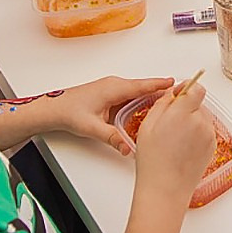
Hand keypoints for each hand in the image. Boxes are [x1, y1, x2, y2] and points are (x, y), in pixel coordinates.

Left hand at [48, 76, 173, 154]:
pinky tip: (147, 110)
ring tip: (168, 105)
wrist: (53, 108)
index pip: (143, 85)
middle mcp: (115, 85)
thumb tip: (128, 147)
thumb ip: (112, 138)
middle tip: (179, 98)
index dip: (160, 85)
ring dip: (151, 97)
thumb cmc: (69, 112)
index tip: (176, 84)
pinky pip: (131, 95)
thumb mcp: (92, 127)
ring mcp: (113, 88)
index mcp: (114, 88)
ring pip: (138, 92)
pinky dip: (141, 100)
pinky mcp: (110, 94)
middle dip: (160, 92)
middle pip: (144, 88)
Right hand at [134, 80, 216, 197]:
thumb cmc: (153, 160)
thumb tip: (173, 94)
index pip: (196, 89)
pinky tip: (182, 148)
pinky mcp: (212, 146)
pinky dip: (196, 135)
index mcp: (183, 112)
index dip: (188, 89)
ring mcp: (209, 135)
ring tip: (175, 140)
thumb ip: (163, 103)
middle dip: (186, 108)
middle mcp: (200, 121)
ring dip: (192, 122)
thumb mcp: (148, 125)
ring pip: (202, 118)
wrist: (166, 188)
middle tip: (169, 124)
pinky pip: (205, 132)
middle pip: (198, 104)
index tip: (179, 94)